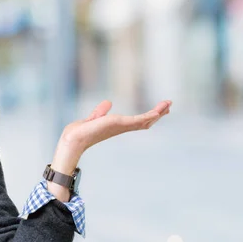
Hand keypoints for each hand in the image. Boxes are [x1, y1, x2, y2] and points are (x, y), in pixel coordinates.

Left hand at [51, 100, 171, 173]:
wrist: (74, 138)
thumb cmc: (79, 132)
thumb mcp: (93, 118)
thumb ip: (100, 112)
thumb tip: (108, 102)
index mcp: (116, 126)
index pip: (137, 121)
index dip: (148, 115)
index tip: (158, 109)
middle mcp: (121, 127)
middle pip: (145, 121)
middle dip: (158, 114)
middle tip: (169, 105)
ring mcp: (121, 126)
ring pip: (145, 120)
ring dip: (157, 112)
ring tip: (168, 104)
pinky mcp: (119, 124)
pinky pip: (138, 120)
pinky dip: (149, 115)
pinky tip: (157, 110)